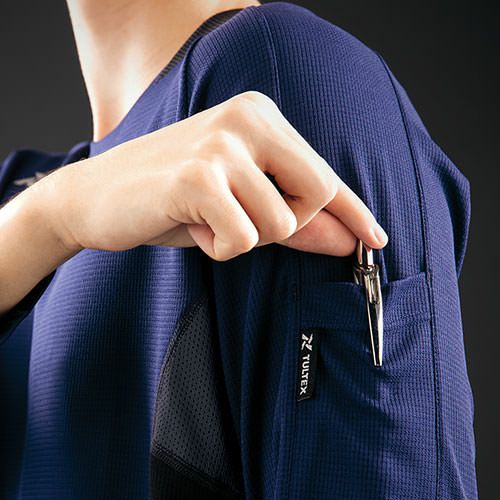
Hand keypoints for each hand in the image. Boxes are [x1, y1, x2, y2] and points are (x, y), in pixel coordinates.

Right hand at [40, 91, 387, 260]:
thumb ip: (294, 220)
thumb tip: (345, 240)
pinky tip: (192, 227)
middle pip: (317, 192)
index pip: (323, 172)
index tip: (374, 238)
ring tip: (206, 219)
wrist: (95, 197)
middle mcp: (247, 119)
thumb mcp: (240, 205)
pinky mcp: (198, 176)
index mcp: (260, 117)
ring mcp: (222, 144)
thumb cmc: (172, 200)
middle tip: (242, 218)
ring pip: (281, 223)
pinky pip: (243, 238)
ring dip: (244, 237)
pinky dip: (220, 248)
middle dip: (289, 223)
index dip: (354, 210)